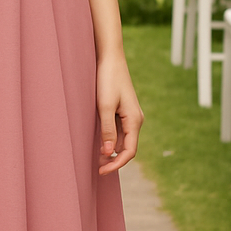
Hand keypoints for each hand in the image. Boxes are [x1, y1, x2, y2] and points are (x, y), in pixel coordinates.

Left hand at [96, 51, 143, 174]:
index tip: (102, 171)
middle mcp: (135, 120)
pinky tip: (99, 142)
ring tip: (95, 159)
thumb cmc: (107, 80)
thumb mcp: (105, 106)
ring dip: (111, 150)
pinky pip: (118, 130)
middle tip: (96, 168)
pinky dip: (110, 139)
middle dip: (113, 159)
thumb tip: (108, 152)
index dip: (116, 164)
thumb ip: (107, 130)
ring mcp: (130, 115)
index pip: (129, 151)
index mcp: (135, 120)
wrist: (110, 58)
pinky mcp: (123, 110)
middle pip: (126, 148)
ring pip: (122, 140)